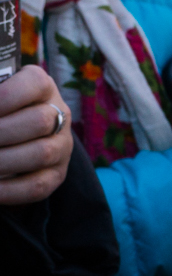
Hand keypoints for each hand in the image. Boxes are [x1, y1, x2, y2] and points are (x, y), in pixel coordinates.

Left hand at [0, 67, 72, 205]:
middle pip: (39, 122)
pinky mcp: (57, 174)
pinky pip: (38, 186)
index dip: (4, 98)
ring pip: (42, 154)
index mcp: (42, 87)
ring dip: (3, 161)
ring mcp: (62, 146)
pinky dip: (8, 190)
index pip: (34, 85)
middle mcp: (59, 114)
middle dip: (0, 133)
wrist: (12, 134)